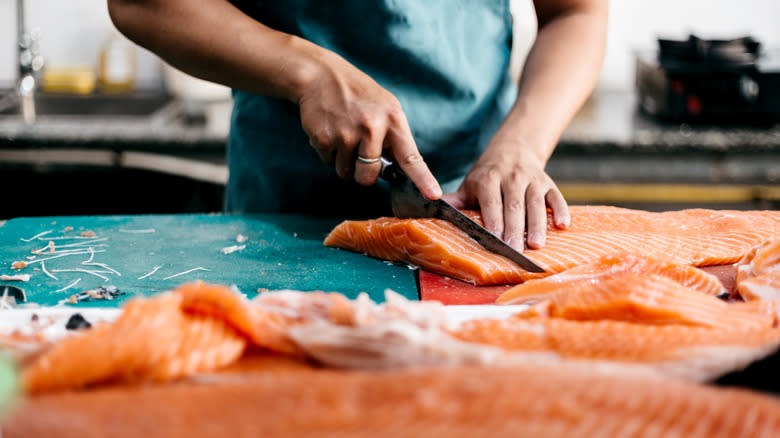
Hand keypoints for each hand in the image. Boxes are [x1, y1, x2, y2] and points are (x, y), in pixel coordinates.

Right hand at [296, 53, 440, 199]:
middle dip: (364, 172)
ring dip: (345, 162)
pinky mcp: (325, 139)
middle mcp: (372, 128)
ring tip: (344, 135)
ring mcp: (347, 135)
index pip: (411, 157)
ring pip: (347, 173)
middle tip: (359, 150)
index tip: (432, 194)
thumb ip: (394, 136)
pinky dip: (330, 153)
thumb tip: (398, 170)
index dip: (423, 179)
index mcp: (393, 119)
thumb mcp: (386, 106)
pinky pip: (330, 163)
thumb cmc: (357, 94)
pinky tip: (331, 131)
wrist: (320, 76)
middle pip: (369, 176)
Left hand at [441, 142, 568, 250]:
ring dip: (537, 224)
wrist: (513, 149)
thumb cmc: (488, 176)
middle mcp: (512, 178)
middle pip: (514, 206)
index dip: (493, 220)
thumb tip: (432, 209)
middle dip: (515, 229)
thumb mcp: (470, 184)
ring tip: (537, 244)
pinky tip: (563, 226)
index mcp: (489, 179)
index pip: (491, 202)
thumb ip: (456, 200)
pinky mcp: (548, 183)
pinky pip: (557, 197)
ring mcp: (532, 180)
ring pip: (536, 203)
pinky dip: (561, 210)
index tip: (494, 239)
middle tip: (515, 251)